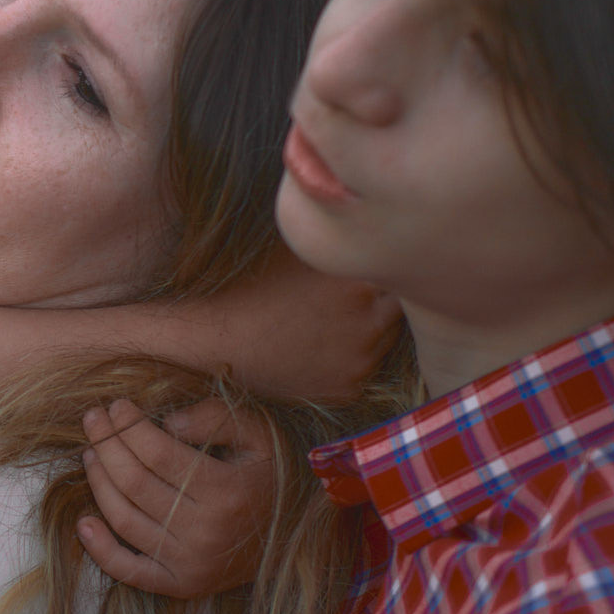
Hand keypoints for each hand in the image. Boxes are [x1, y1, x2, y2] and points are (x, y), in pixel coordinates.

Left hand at [75, 398, 272, 596]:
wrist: (297, 535)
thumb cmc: (271, 475)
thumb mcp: (258, 435)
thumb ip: (214, 419)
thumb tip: (166, 422)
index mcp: (226, 492)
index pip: (157, 454)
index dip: (129, 426)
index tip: (116, 405)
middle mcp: (205, 532)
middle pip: (134, 483)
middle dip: (106, 445)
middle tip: (93, 420)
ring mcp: (191, 564)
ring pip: (125, 520)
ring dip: (99, 483)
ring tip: (91, 454)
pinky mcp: (182, 585)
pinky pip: (130, 572)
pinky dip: (101, 551)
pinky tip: (84, 523)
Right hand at [195, 247, 399, 399]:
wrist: (216, 342)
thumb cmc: (248, 288)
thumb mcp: (292, 250)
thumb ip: (334, 242)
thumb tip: (358, 225)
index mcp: (357, 281)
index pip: (395, 269)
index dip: (380, 265)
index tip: (368, 262)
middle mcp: (368, 322)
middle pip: (398, 307)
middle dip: (383, 299)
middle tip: (351, 295)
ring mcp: (361, 360)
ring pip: (386, 339)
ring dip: (371, 328)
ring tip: (333, 321)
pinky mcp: (348, 389)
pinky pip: (364, 368)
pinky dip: (350, 358)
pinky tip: (321, 347)